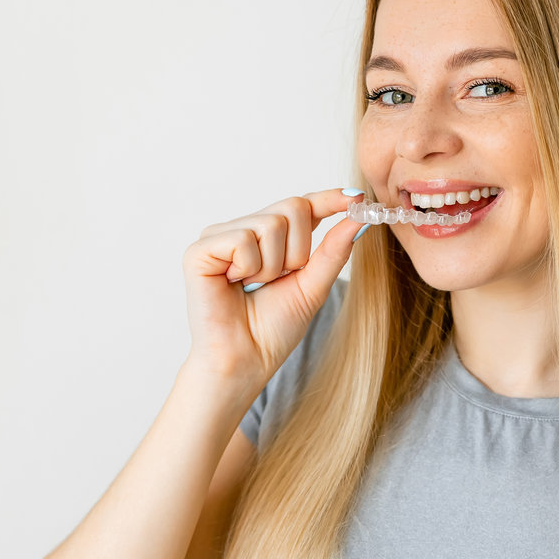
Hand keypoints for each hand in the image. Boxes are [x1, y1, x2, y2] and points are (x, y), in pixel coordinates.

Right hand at [181, 188, 365, 390]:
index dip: (330, 198)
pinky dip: (248, 267)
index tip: (357, 197)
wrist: (246, 360)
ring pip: (270, 224)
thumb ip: (333, 250)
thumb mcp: (313, 285)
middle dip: (298, 251)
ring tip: (253, 286)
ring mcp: (220, 236)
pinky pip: (242, 239)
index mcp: (271, 238)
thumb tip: (358, 216)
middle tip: (278, 280)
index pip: (304, 205)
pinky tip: (233, 284)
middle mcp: (244, 229)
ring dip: (272, 266)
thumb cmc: (273, 329)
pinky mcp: (200, 249)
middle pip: (292, 207)